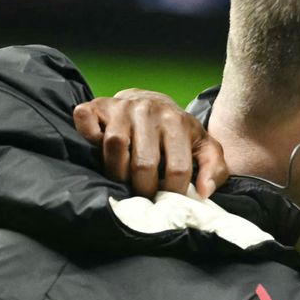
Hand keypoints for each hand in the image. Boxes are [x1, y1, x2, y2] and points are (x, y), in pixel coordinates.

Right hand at [72, 89, 226, 199]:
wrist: (152, 101)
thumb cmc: (179, 132)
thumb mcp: (205, 147)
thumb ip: (214, 169)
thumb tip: (204, 192)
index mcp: (177, 122)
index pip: (176, 170)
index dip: (171, 192)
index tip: (167, 198)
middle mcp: (148, 111)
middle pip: (143, 164)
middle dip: (143, 189)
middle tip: (143, 194)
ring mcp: (122, 106)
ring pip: (114, 146)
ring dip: (116, 172)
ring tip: (123, 178)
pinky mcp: (98, 104)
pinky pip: (86, 121)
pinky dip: (89, 136)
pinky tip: (99, 146)